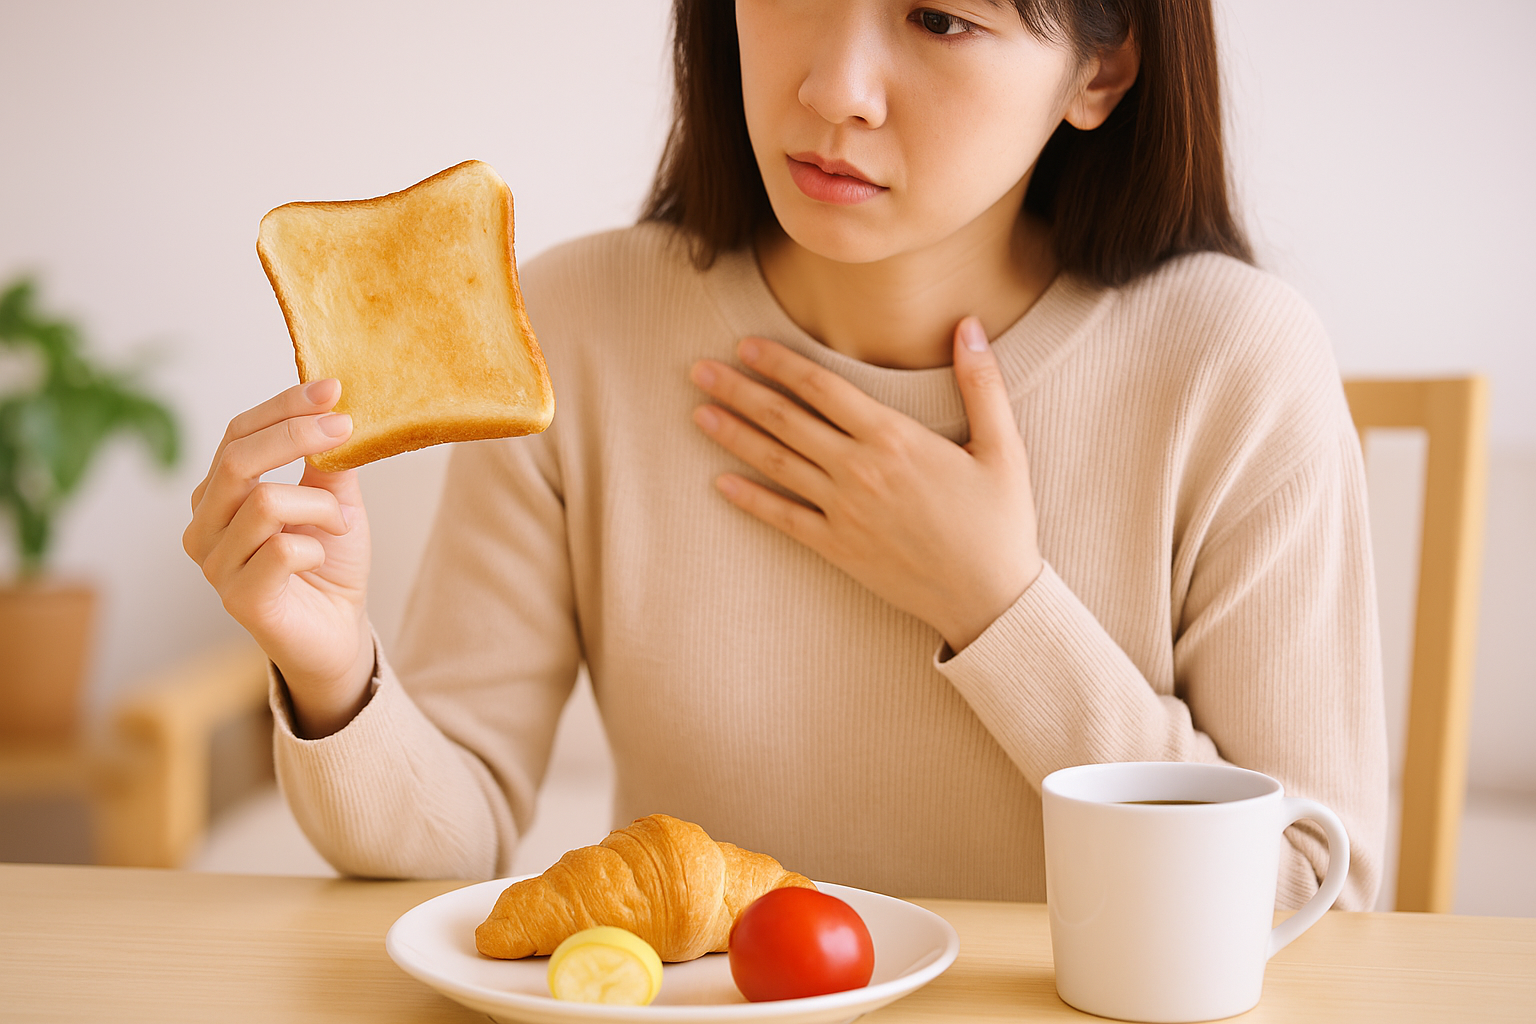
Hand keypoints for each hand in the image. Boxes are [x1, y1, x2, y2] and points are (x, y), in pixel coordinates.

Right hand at [183, 378, 374, 736]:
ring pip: (264, 502)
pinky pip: (281, 549)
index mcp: (218, 494)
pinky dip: (316, 544)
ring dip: (319, 505)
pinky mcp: (239, 598)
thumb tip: (336, 407)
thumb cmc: (329, 563)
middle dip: (296, 435)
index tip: (332, 388)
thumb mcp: (334, 498)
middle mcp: (204, 526)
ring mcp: (215, 564)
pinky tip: (321, 555)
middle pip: (237, 459)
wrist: (338, 631)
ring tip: (339, 522)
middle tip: (345, 428)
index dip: (283, 407)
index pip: (237, 433)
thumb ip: (328, 459)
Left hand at [690, 317, 1043, 651]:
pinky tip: (719, 482)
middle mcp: (859, 470)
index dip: (780, 364)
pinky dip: (749, 500)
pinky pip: (783, 518)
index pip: (822, 388)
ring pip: (776, 463)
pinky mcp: (838, 548)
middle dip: (739, 390)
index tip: (746, 345)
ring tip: (698, 412)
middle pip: (786, 420)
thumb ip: (983, 383)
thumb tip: (970, 324)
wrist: (989, 598)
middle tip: (698, 369)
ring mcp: (843, 511)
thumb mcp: (1003, 447)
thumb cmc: (1000, 522)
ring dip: (733, 435)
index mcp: (894, 438)